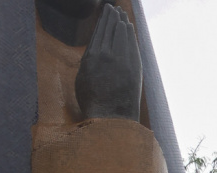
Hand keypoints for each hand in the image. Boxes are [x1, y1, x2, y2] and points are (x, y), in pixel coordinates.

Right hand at [75, 4, 142, 120]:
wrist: (111, 118)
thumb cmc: (93, 102)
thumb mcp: (82, 79)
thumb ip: (87, 61)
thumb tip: (94, 50)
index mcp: (91, 57)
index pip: (99, 31)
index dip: (103, 19)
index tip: (105, 11)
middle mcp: (107, 54)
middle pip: (111, 28)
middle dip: (113, 16)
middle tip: (113, 8)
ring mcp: (123, 59)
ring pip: (123, 33)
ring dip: (122, 21)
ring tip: (121, 14)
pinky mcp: (134, 66)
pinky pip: (131, 43)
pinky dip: (130, 33)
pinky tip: (129, 27)